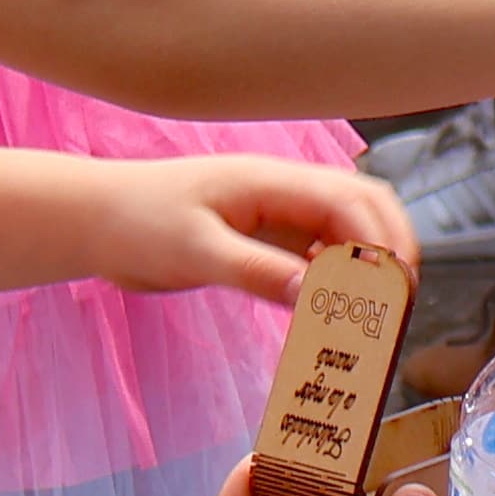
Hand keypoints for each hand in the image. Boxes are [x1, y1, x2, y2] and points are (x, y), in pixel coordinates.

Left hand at [86, 153, 417, 303]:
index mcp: (272, 181)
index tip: (394, 289)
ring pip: (347, 230)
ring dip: (367, 265)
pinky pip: (318, 255)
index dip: (382, 241)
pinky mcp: (267, 239)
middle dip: (391, 248)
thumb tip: (313, 295)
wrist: (97, 220)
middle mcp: (285, 191)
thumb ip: (255, 271)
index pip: (351, 200)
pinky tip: (332, 312)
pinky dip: (337, 280)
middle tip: (398, 304)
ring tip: (374, 313)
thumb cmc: (137, 224)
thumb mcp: (194, 252)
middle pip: (365, 205)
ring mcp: (279, 214)